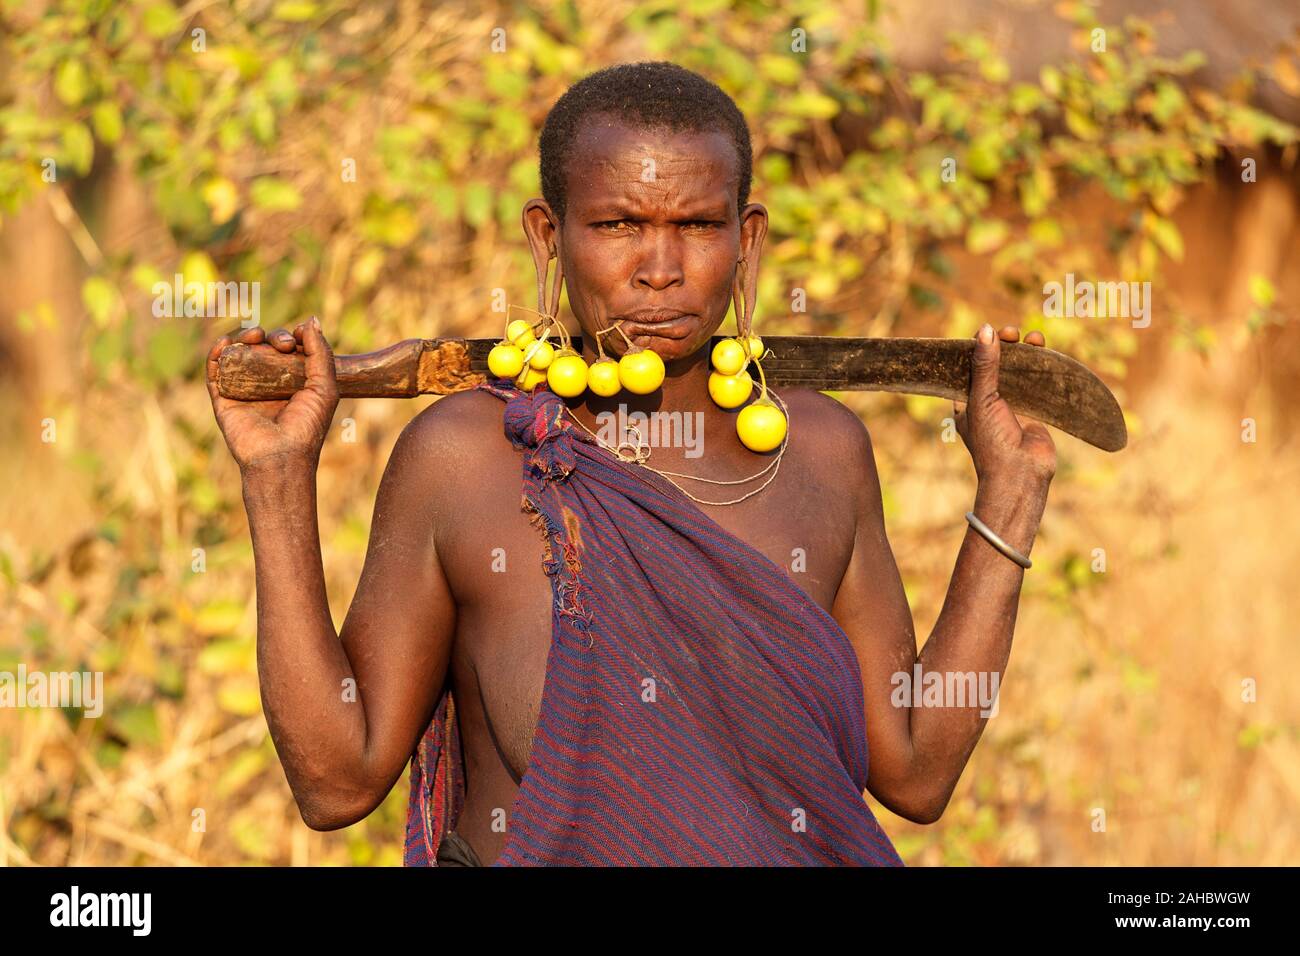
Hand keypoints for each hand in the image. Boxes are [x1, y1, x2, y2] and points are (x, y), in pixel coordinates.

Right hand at [205, 317, 338, 473]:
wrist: (282, 455)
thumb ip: (321, 353)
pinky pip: (215, 369)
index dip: (290, 338)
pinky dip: (217, 351)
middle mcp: (266, 384)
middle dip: (273, 336)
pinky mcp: (222, 397)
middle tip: (284, 344)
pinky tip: (226, 343)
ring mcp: (243, 389)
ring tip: (255, 335)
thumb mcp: (325, 387)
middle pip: (263, 347)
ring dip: (243, 336)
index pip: (286, 350)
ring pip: (238, 352)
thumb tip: (310, 320)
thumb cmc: (307, 426)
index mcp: (290, 382)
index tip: (297, 338)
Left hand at [953, 324, 1056, 488]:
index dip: (976, 346)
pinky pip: (1037, 381)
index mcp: (964, 400)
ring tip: (1033, 338)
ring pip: (1017, 370)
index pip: (967, 365)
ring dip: (1025, 352)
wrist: (1020, 474)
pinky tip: (1046, 351)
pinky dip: (1042, 366)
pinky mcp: (1033, 408)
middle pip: (994, 363)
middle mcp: (986, 400)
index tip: (987, 331)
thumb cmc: (992, 441)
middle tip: (1011, 334)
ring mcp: (1011, 404)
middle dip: (1003, 345)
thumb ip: (985, 366)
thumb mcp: (982, 399)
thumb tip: (986, 330)